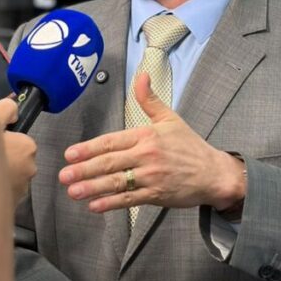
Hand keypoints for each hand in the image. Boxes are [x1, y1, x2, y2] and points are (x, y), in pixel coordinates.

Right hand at [0, 98, 36, 203]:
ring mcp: (19, 192)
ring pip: (8, 177)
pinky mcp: (8, 208)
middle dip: (2, 157)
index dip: (5, 137)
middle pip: (15, 159)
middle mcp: (29, 171)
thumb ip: (6, 109)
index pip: (20, 139)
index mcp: (27, 148)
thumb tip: (14, 109)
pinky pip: (0, 195)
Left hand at [59, 73, 245, 212]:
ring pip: (117, 182)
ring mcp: (151, 177)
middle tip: (64, 175)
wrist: (215, 173)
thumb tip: (141, 75)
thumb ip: (150, 100)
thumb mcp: (170, 119)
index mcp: (146, 136)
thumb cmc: (191, 147)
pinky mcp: (157, 195)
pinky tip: (95, 205)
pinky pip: (130, 200)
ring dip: (92, 188)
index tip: (70, 154)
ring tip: (73, 191)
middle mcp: (147, 156)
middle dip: (84, 169)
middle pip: (110, 163)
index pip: (112, 141)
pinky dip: (111, 204)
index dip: (89, 148)